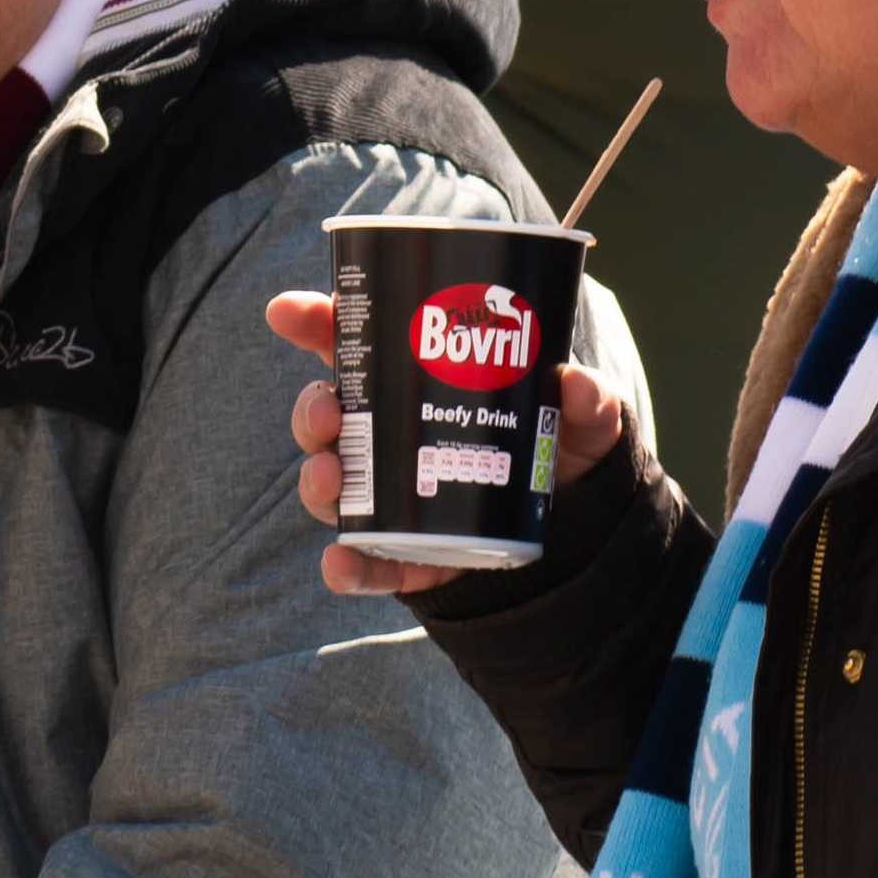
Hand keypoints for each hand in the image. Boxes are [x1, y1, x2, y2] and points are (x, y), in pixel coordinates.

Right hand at [262, 283, 628, 594]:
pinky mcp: (402, 557)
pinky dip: (345, 566)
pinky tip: (341, 562)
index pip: (356, 347)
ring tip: (333, 477)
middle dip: (311, 410)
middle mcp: (389, 440)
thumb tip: (577, 386)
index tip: (287, 311)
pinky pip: (361, 563)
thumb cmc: (561, 458)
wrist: (577, 544)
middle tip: (328, 410)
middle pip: (327, 416)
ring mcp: (389, 499)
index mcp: (416, 387)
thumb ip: (590, 403)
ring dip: (318, 479)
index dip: (314, 324)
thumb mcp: (585, 425)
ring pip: (330, 484)